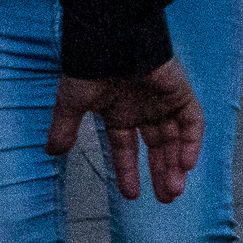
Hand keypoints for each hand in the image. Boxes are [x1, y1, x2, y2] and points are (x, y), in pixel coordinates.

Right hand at [48, 57, 202, 203]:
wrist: (111, 43)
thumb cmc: (88, 69)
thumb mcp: (71, 103)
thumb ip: (63, 128)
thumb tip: (50, 153)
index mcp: (117, 113)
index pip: (126, 147)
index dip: (128, 170)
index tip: (130, 195)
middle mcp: (142, 110)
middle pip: (157, 147)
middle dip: (161, 173)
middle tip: (166, 199)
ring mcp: (163, 102)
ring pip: (176, 138)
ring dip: (177, 164)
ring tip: (175, 189)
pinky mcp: (180, 93)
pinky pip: (192, 122)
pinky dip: (191, 141)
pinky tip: (186, 163)